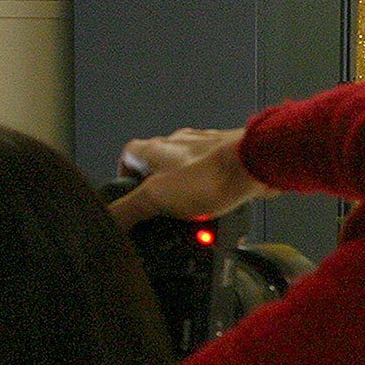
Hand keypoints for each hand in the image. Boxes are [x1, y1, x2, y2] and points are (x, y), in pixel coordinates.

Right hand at [108, 128, 277, 228]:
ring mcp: (206, 151)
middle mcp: (179, 144)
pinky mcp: (228, 161)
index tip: (127, 196)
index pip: (127, 157)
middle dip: (161, 195)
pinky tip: (217, 212)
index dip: (125, 178)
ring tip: (191, 220)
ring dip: (187, 199)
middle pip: (159, 169)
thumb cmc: (212, 174)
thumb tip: (108, 221)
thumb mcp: (156, 197)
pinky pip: (214, 181)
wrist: (256, 166)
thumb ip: (129, 209)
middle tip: (163, 216)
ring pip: (188, 175)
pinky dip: (212, 198)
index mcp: (155, 149)